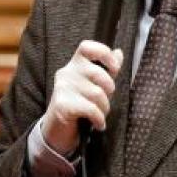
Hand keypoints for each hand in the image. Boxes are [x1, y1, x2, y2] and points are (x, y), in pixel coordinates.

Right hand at [40, 41, 122, 158]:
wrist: (57, 129)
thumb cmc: (80, 103)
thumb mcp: (95, 84)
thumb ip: (107, 69)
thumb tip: (119, 52)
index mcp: (75, 64)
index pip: (87, 47)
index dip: (104, 53)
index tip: (114, 69)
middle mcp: (66, 72)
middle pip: (99, 74)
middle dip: (109, 91)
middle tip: (105, 101)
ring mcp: (62, 87)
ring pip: (97, 94)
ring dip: (104, 108)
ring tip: (100, 114)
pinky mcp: (62, 104)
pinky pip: (91, 109)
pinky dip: (99, 119)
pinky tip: (98, 124)